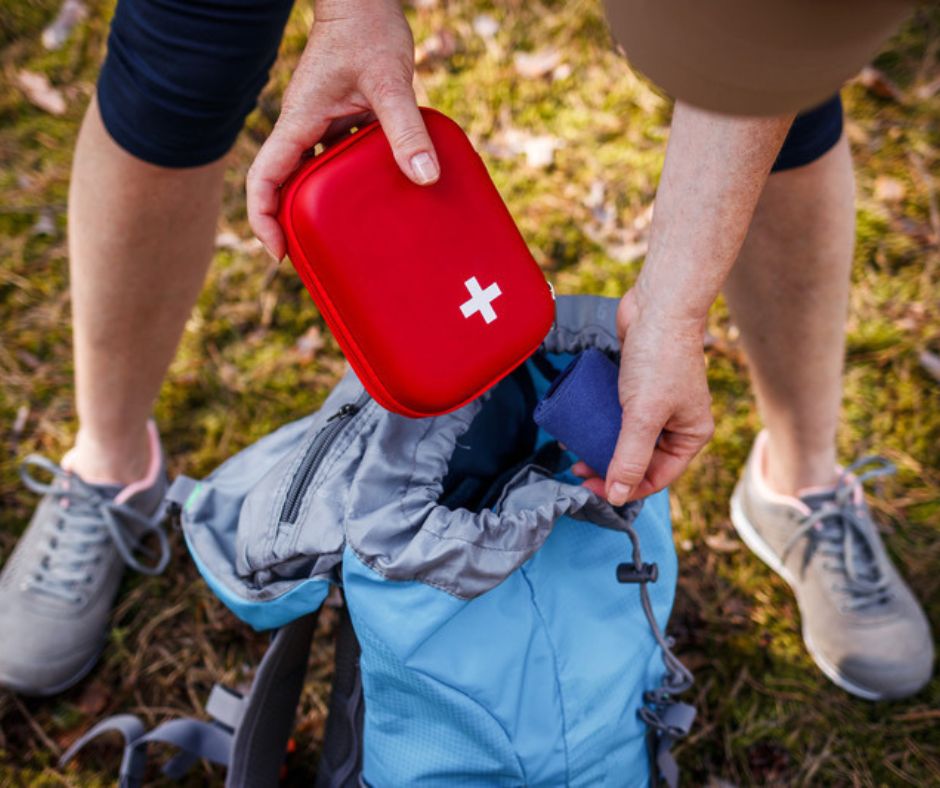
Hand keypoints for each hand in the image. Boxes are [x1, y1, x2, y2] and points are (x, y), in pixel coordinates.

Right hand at [247, 0, 438, 258]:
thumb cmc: (368, 28)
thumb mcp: (389, 82)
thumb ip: (405, 129)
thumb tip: (424, 177)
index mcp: (298, 122)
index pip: (264, 179)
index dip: (264, 219)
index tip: (280, 252)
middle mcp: (303, 126)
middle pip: (283, 184)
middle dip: (292, 223)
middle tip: (316, 257)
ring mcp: (320, 121)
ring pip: (311, 172)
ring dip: (322, 204)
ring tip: (346, 237)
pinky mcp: (340, 116)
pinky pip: (336, 156)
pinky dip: (347, 180)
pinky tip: (376, 195)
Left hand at [573, 289, 713, 504]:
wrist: (658, 305)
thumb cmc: (659, 357)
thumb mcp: (644, 414)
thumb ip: (630, 456)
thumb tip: (618, 496)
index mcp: (690, 435)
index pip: (657, 476)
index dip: (624, 487)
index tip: (591, 489)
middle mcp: (677, 423)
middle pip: (640, 460)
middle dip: (609, 467)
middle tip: (577, 470)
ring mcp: (657, 405)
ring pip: (626, 438)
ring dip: (600, 446)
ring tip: (573, 449)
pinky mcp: (638, 388)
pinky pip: (617, 415)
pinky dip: (599, 422)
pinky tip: (578, 425)